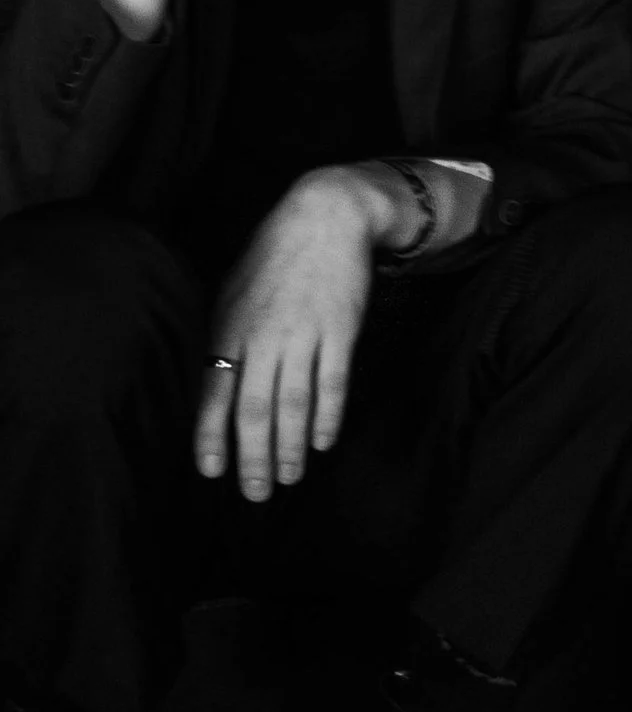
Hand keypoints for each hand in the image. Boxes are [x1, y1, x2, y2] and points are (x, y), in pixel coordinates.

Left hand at [195, 167, 396, 500]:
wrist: (323, 217)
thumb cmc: (272, 257)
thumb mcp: (231, 291)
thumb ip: (222, 337)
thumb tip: (211, 382)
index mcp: (229, 329)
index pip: (215, 393)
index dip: (211, 436)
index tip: (211, 471)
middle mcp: (263, 337)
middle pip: (256, 409)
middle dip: (253, 457)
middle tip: (255, 494)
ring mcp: (303, 334)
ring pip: (294, 404)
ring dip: (290, 447)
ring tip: (288, 478)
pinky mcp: (340, 331)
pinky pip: (332, 384)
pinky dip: (327, 417)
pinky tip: (321, 443)